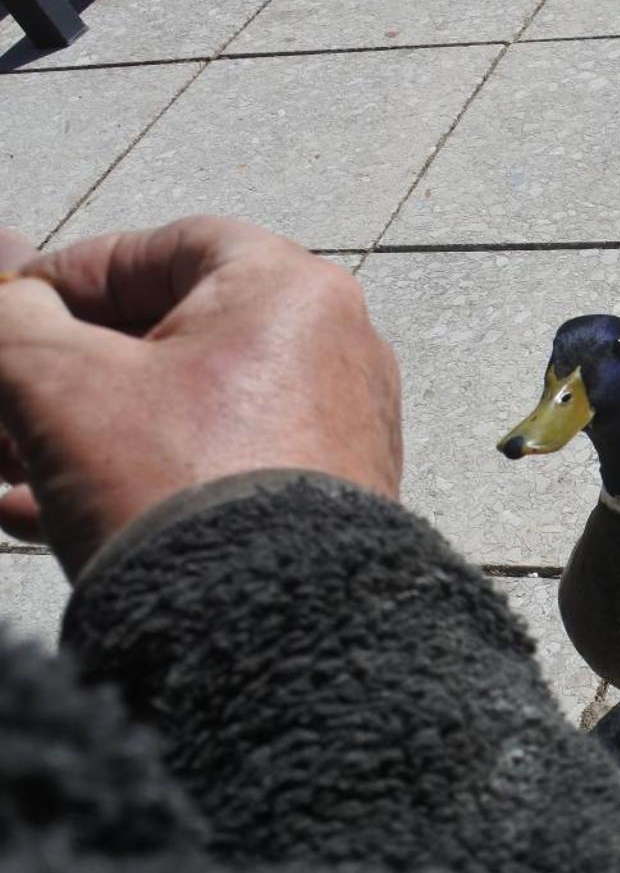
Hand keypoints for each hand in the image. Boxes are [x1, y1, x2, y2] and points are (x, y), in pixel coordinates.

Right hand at [0, 216, 401, 573]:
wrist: (265, 625)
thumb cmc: (180, 486)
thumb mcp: (57, 383)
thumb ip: (12, 324)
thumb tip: (2, 296)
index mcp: (291, 291)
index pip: (167, 248)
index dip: (75, 274)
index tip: (12, 308)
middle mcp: (331, 350)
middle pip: (167, 336)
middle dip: (61, 370)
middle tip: (0, 404)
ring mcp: (333, 428)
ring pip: (177, 410)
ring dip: (78, 429)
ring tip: (7, 466)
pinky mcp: (319, 500)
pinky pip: (209, 468)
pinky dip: (127, 476)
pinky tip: (38, 512)